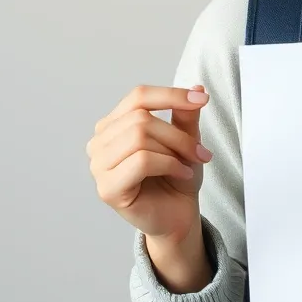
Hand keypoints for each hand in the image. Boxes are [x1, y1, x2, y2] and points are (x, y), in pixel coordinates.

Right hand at [86, 84, 213, 243]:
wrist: (176, 214)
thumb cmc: (175, 175)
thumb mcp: (185, 138)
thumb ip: (185, 114)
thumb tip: (197, 88)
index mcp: (113, 124)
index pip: (138, 96)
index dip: (172, 94)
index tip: (202, 99)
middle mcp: (99, 142)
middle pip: (141, 118)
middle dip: (178, 133)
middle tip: (199, 151)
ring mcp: (98, 166)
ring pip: (140, 137)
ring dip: (174, 150)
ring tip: (189, 164)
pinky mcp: (107, 189)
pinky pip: (141, 161)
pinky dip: (169, 165)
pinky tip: (181, 174)